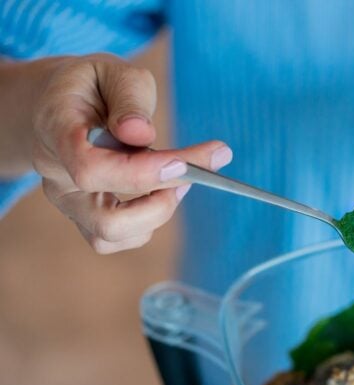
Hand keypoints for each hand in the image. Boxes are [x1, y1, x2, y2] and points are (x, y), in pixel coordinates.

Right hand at [31, 54, 231, 253]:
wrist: (58, 104)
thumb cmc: (92, 86)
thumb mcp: (111, 71)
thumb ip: (129, 97)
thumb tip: (141, 134)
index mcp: (55, 131)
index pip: (92, 168)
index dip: (143, 173)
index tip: (187, 164)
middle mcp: (56, 176)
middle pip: (106, 219)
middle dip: (161, 202)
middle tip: (194, 172)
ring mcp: (67, 201)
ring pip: (111, 236)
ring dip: (157, 213)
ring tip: (180, 177)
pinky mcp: (83, 216)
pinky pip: (117, 239)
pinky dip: (149, 221)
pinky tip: (164, 189)